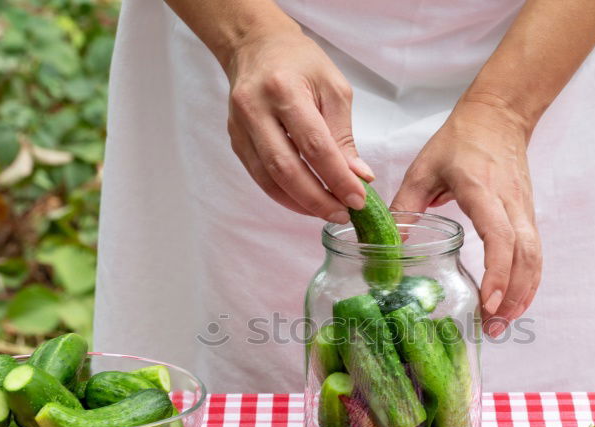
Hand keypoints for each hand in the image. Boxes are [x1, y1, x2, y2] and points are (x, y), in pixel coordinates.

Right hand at [224, 27, 372, 221]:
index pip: (315, 146)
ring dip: (300, 203)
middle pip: (286, 169)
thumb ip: (344, 136)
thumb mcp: (334, 89)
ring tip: (328, 211)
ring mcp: (240, 127)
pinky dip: (284, 195)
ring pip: (269, 180)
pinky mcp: (236, 140)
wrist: (256, 45)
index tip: (358, 199)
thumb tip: (358, 177)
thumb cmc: (300, 62)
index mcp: (284, 90)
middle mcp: (255, 109)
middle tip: (343, 213)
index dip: (338, 178)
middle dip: (318, 199)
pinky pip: (259, 177)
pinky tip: (306, 201)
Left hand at [391, 99, 541, 336]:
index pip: (500, 235)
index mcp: (482, 190)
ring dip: (521, 294)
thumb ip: (405, 207)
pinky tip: (513, 304)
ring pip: (534, 258)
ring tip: (501, 324)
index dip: (497, 271)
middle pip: (524, 255)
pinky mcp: (528, 216)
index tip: (487, 301)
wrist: (499, 116)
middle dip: (511, 295)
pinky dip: (528, 283)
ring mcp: (524, 210)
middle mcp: (510, 203)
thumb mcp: (423, 169)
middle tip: (492, 327)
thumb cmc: (460, 141)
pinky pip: (535, 254)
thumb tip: (388, 248)